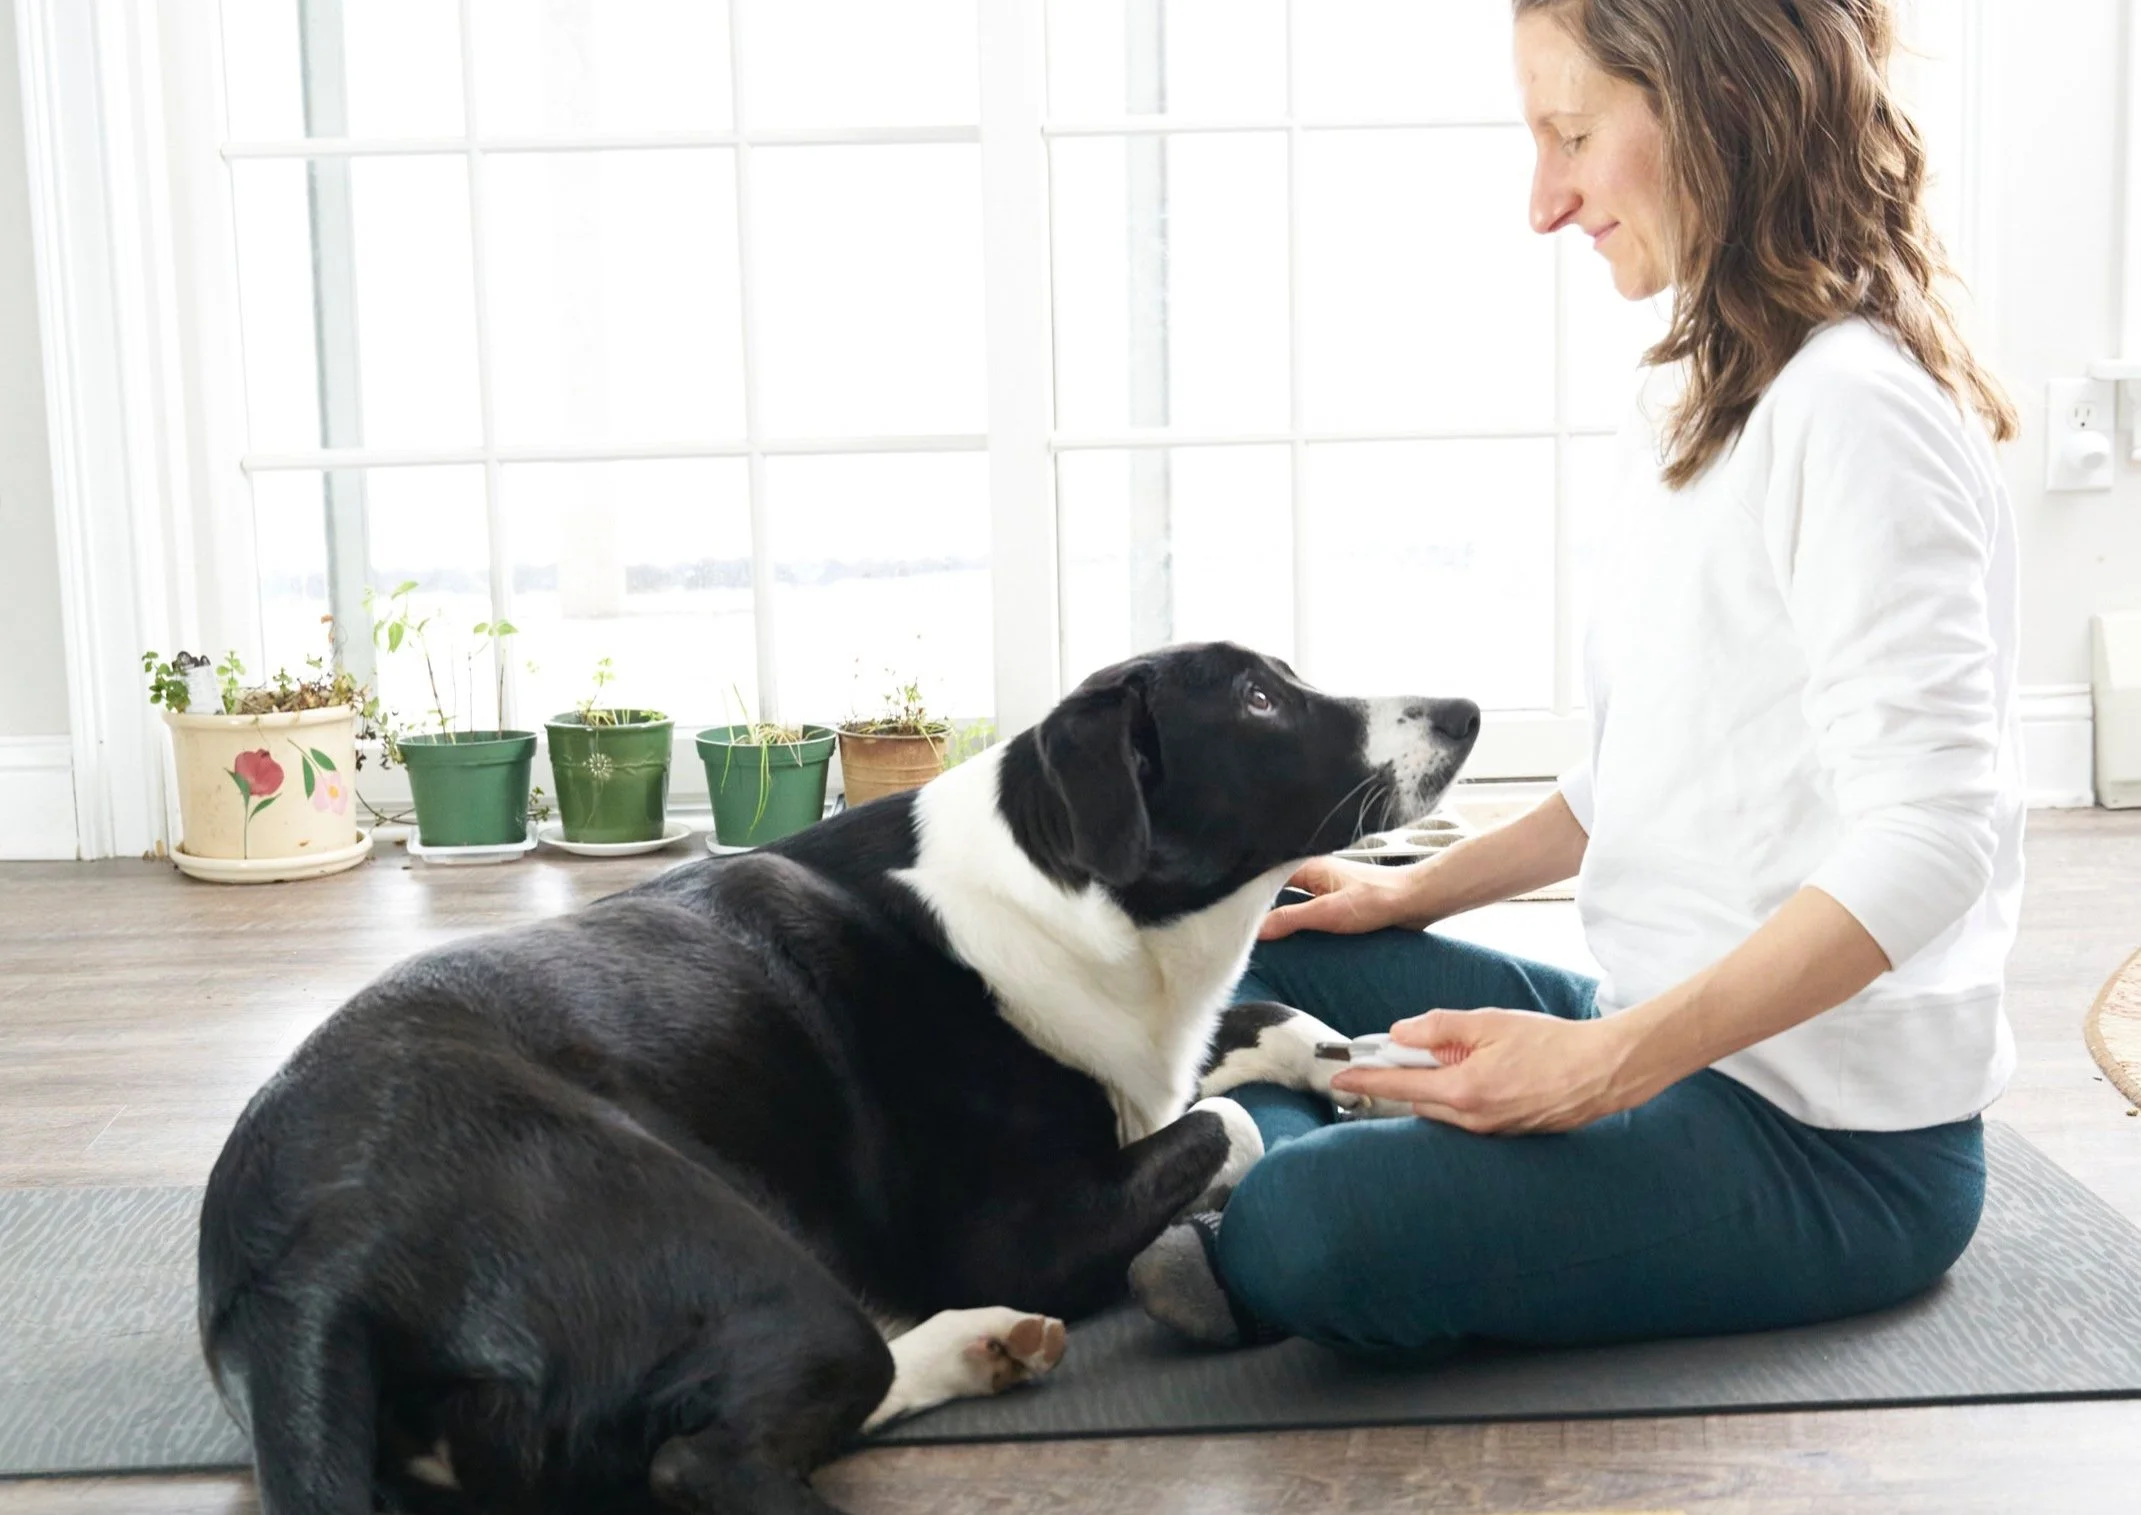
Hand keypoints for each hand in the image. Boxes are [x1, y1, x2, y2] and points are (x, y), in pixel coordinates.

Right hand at [1257, 857, 1422, 940]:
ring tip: (1265, 941)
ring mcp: (1325, 887)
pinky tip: (1295, 941)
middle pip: (1275, 893)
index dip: (1248, 898)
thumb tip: (1256, 931)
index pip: (1264, 880)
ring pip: (1292, 903)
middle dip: (1263, 912)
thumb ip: (1291, 919)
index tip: (1234, 919)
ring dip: (1284, 920)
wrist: (1415, 901)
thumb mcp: (1328, 913)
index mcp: (1306, 866)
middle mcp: (1312, 873)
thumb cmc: (1377, 900)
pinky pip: (1309, 912)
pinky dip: (1300, 925)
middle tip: (1245, 934)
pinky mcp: (1336, 902)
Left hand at [1326, 1008, 1657, 1134]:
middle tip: (1390, 1058)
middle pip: (1417, 1101)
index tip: (1338, 1077)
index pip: (1399, 1087)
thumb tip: (1399, 1034)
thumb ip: (1439, 1027)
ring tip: (1443, 1061)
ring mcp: (1491, 1132)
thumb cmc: (1550, 1041)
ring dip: (1430, 1090)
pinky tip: (1473, 1077)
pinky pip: (1466, 1119)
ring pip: (1441, 1112)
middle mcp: (1473, 1119)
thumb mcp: (1489, 1022)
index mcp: (1464, 1090)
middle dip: (1399, 1081)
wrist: (1603, 1070)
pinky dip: (1456, 1099)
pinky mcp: (1507, 1135)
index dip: (1365, 1080)